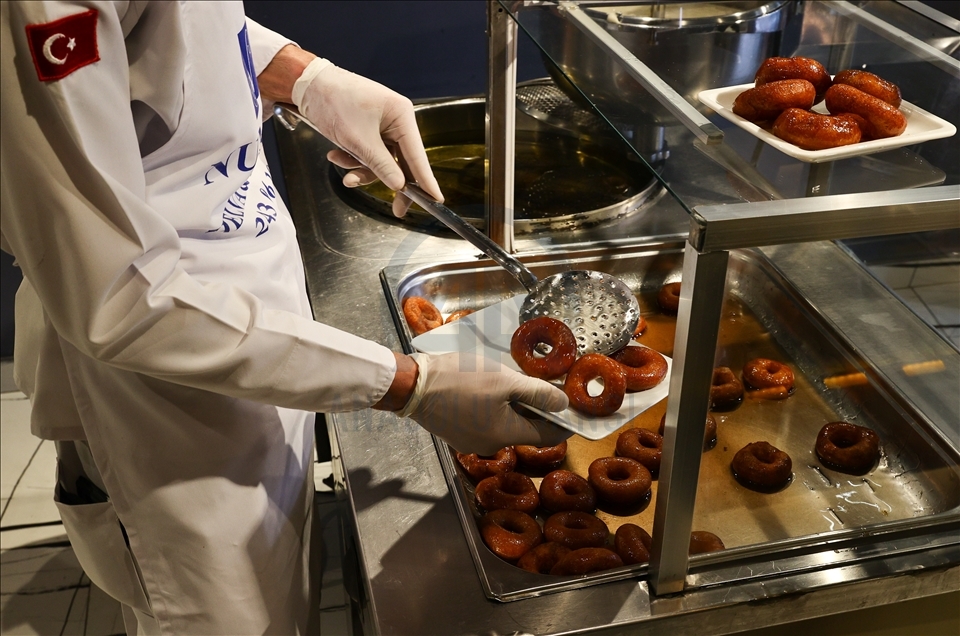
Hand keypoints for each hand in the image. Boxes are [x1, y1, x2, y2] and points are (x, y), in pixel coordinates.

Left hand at [291, 58, 442, 216]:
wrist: (308, 86)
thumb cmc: (334, 101)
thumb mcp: (358, 139)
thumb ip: (381, 165)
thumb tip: (399, 185)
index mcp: (401, 116)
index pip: (418, 155)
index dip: (426, 180)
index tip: (436, 200)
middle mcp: (396, 122)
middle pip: (401, 162)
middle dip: (388, 181)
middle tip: (397, 208)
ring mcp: (381, 128)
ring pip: (382, 162)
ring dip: (362, 170)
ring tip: (344, 171)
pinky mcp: (367, 132)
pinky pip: (368, 156)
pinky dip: (352, 160)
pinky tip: (336, 155)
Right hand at [396, 352, 571, 455]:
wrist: (413, 385)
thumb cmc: (460, 380)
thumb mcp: (505, 380)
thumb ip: (538, 393)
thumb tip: (564, 405)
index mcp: (506, 435)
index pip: (548, 436)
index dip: (563, 422)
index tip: (573, 408)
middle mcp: (491, 445)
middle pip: (526, 430)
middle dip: (538, 410)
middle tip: (544, 385)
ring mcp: (472, 442)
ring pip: (505, 425)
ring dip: (516, 407)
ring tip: (516, 382)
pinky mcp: (457, 433)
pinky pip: (486, 423)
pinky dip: (496, 409)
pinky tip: (491, 389)